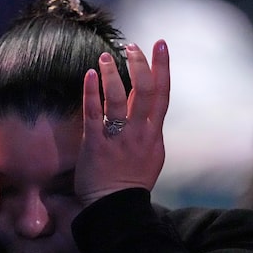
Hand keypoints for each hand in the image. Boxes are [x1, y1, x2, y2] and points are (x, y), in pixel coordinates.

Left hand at [75, 40, 169, 206]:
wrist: (114, 207)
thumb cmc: (131, 183)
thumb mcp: (152, 156)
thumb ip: (150, 131)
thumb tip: (149, 110)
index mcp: (154, 134)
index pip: (162, 94)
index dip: (163, 67)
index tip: (160, 45)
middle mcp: (139, 133)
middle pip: (144, 91)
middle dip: (139, 64)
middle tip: (131, 47)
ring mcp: (117, 138)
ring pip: (118, 99)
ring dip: (112, 74)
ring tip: (105, 57)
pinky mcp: (95, 144)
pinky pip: (93, 114)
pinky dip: (91, 92)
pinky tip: (89, 75)